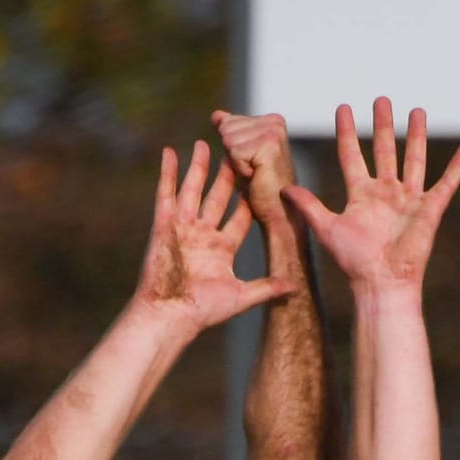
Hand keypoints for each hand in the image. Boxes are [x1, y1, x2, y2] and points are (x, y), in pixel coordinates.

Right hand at [133, 140, 298, 330]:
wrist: (171, 316)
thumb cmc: (204, 310)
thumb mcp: (241, 296)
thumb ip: (267, 288)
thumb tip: (295, 288)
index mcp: (222, 249)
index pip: (239, 217)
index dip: (249, 199)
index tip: (261, 179)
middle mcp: (203, 235)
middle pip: (218, 198)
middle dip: (226, 175)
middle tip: (235, 152)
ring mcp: (183, 228)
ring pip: (193, 190)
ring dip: (198, 167)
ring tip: (204, 144)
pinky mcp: (164, 225)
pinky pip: (166, 193)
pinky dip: (167, 173)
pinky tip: (170, 152)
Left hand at [213, 110, 295, 229]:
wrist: (280, 214)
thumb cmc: (262, 189)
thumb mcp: (242, 155)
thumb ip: (231, 131)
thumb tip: (216, 115)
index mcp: (271, 120)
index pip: (228, 121)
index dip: (232, 147)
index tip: (252, 163)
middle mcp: (274, 122)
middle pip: (226, 128)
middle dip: (233, 154)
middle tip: (254, 170)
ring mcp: (273, 132)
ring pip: (229, 139)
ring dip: (237, 163)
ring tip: (256, 174)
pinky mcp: (268, 145)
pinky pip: (234, 152)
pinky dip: (240, 170)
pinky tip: (256, 177)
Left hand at [285, 99, 459, 295]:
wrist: (382, 284)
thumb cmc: (355, 263)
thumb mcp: (326, 228)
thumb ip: (309, 206)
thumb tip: (283, 189)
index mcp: (361, 196)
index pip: (351, 155)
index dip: (347, 132)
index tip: (343, 108)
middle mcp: (385, 194)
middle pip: (384, 150)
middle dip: (383, 125)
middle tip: (381, 100)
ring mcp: (409, 200)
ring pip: (414, 159)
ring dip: (416, 136)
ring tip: (416, 110)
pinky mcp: (430, 209)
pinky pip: (448, 182)